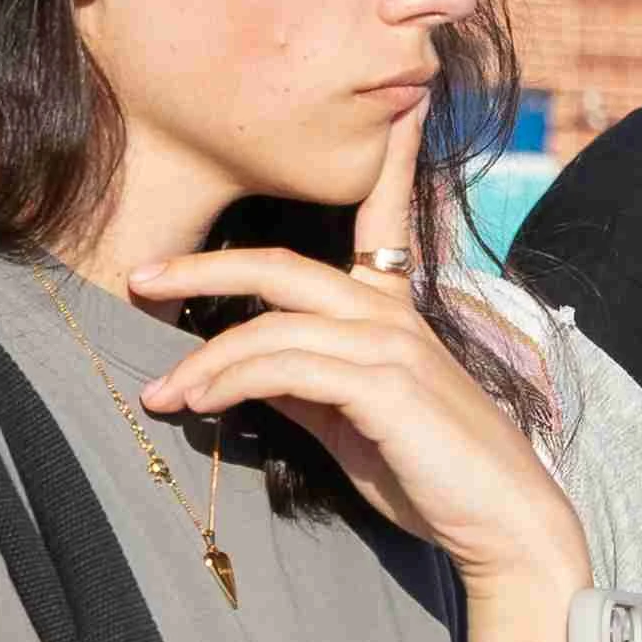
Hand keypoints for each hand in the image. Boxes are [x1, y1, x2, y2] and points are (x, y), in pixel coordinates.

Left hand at [125, 113, 591, 595]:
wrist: (501, 524)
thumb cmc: (432, 476)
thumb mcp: (354, 422)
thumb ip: (305, 387)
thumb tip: (242, 375)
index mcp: (391, 310)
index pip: (373, 219)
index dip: (376, 162)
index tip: (377, 117)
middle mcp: (390, 313)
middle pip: (278, 268)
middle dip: (200, 270)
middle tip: (139, 279)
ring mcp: (390, 344)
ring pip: (269, 327)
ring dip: (203, 362)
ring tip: (162, 394)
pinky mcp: (383, 384)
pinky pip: (284, 367)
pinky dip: (231, 382)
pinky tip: (202, 405)